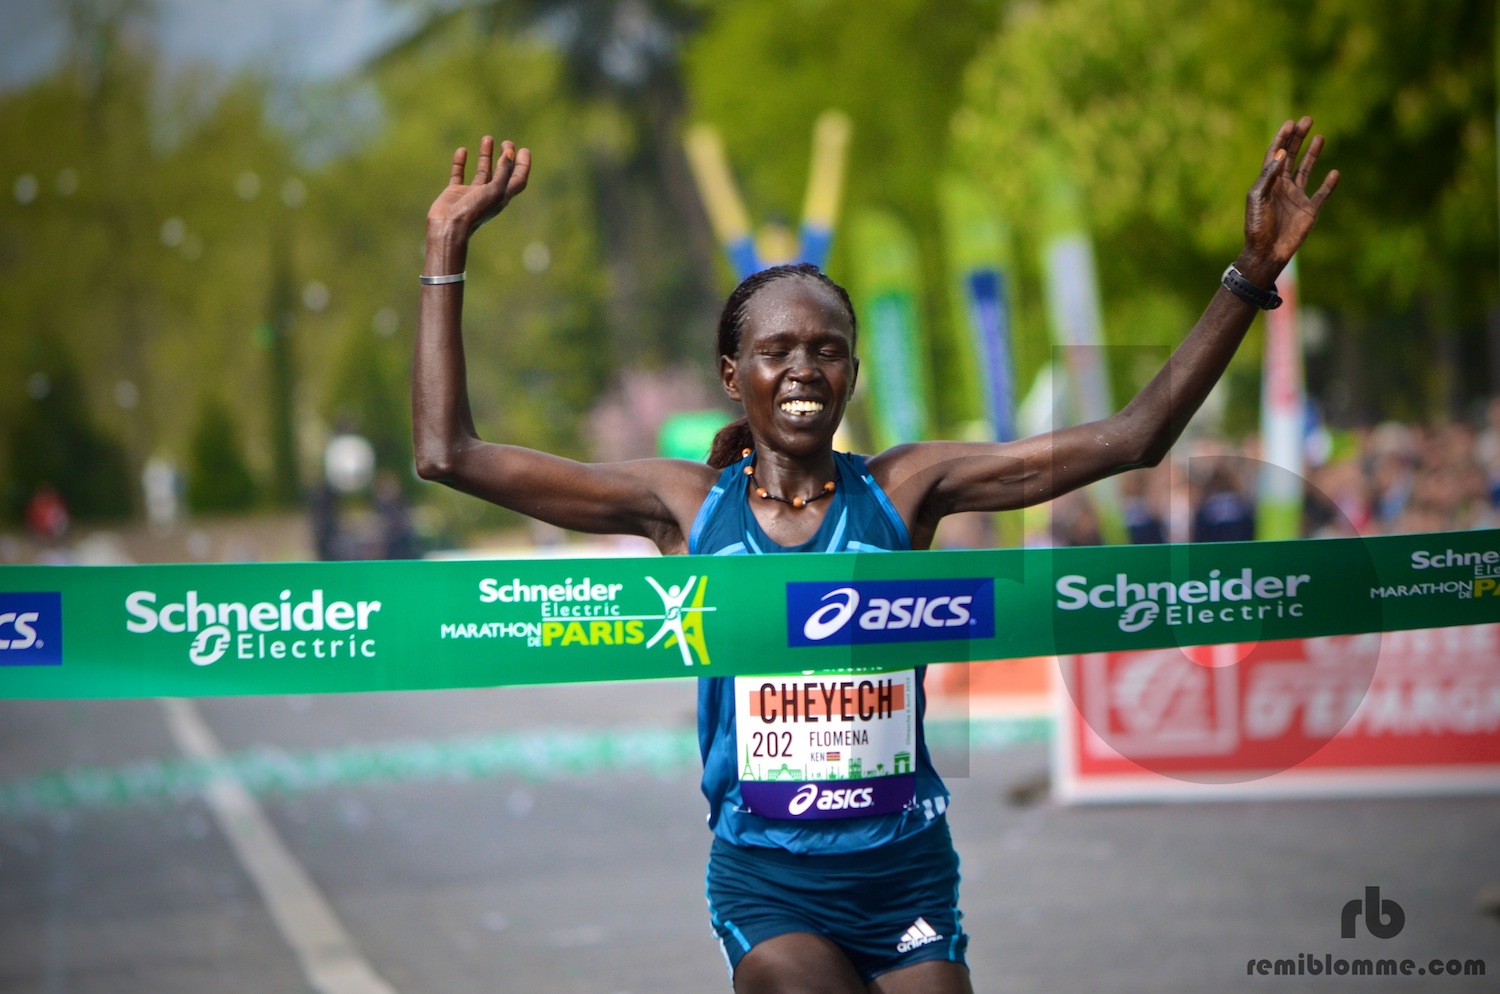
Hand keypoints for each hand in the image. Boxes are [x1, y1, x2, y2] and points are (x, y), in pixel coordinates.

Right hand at [426, 136, 531, 236]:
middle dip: (506, 158)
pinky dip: (461, 163)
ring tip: (488, 138)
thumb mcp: (494, 190)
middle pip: (501, 174)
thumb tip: (510, 153)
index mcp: (502, 197)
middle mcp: (489, 196)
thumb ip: (504, 171)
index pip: (518, 180)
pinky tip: (462, 150)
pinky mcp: (455, 193)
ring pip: (482, 172)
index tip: (524, 150)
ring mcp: (471, 194)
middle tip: (507, 142)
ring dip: (486, 156)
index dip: (523, 166)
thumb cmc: (475, 211)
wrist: (449, 226)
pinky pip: (459, 175)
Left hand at [1239, 117, 1338, 283]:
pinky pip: (1321, 194)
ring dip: (1312, 154)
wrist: (1267, 252)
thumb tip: (1280, 154)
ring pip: (1306, 170)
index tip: (1290, 123)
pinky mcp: (1309, 210)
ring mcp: (1296, 198)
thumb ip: (1268, 177)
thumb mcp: (1258, 198)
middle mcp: (1282, 187)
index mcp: (1268, 183)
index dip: (1281, 139)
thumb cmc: (1258, 226)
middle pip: (1291, 157)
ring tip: (1320, 137)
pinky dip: (1329, 184)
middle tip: (1307, 120)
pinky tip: (1334, 172)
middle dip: (1298, 139)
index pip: (1275, 155)